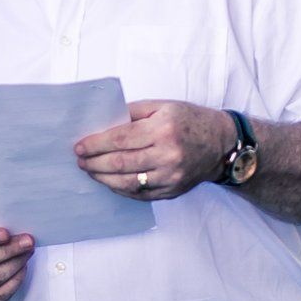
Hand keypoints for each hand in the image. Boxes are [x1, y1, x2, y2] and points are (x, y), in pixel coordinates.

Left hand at [74, 100, 234, 200]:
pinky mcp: (171, 190)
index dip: (95, 144)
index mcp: (163, 129)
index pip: (120, 139)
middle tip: (80, 160)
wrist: (221, 144)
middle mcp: (167, 155)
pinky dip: (120, 189)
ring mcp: (170, 176)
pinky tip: (109, 181)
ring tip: (90, 171)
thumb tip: (103, 123)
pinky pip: (139, 194)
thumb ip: (132, 113)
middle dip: (94, 162)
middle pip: (120, 163)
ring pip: (127, 182)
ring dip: (103, 178)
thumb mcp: (163, 106)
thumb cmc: (190, 121)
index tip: (79, 146)